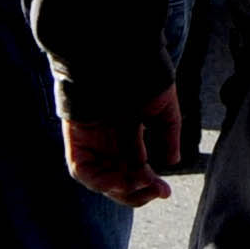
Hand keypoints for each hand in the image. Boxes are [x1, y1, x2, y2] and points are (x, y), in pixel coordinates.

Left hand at [60, 87, 181, 206]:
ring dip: (120, 188)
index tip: (165, 191)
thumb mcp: (162, 108)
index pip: (134, 170)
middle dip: (136, 191)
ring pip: (100, 178)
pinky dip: (99, 179)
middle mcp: (108, 143)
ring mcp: (91, 142)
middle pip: (117, 180)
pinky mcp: (76, 139)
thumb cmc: (144, 76)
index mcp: (128, 135)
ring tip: (141, 184)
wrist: (122, 55)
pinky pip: (82, 169)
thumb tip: (173, 162)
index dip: (148, 184)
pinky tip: (118, 181)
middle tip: (156, 192)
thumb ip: (168, 134)